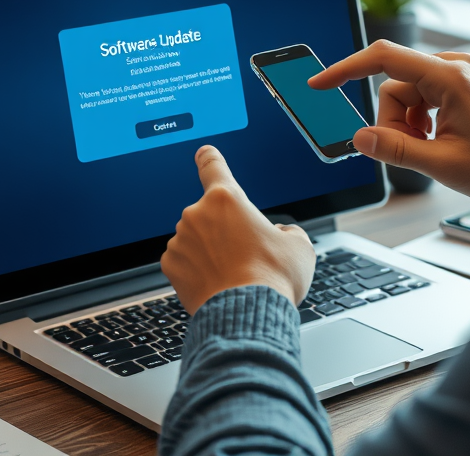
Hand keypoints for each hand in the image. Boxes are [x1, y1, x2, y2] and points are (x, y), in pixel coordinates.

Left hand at [161, 146, 315, 313]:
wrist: (247, 316)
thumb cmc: (274, 278)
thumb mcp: (299, 246)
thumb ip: (286, 231)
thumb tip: (276, 234)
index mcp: (227, 198)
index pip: (213, 167)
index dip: (209, 158)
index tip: (203, 153)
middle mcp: (197, 213)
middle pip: (211, 215)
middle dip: (225, 230)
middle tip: (246, 256)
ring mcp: (180, 239)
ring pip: (197, 239)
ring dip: (210, 251)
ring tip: (234, 275)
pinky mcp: (170, 265)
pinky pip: (184, 261)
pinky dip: (197, 270)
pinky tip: (216, 283)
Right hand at [310, 41, 469, 215]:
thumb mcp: (443, 164)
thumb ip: (395, 149)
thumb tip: (359, 138)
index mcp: (451, 77)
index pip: (383, 58)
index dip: (345, 69)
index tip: (319, 84)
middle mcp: (457, 68)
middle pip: (395, 86)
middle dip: (392, 122)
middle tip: (414, 152)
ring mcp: (464, 77)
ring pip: (408, 95)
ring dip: (408, 126)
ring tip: (434, 153)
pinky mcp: (467, 89)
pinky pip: (427, 99)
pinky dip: (423, 124)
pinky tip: (441, 145)